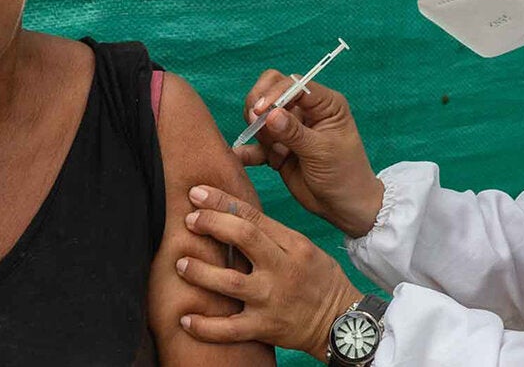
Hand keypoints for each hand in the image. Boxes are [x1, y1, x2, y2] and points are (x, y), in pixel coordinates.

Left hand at [176, 185, 361, 359]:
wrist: (342, 323)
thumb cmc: (319, 280)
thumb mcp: (304, 248)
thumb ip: (272, 235)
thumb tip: (231, 216)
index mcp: (293, 245)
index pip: (254, 216)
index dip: (222, 202)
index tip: (197, 193)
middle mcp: (282, 270)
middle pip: (244, 239)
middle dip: (212, 225)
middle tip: (189, 221)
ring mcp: (272, 300)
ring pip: (231, 283)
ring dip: (201, 272)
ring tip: (181, 264)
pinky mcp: (265, 328)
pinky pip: (230, 330)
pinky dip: (206, 326)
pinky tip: (185, 319)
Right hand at [238, 70, 384, 237]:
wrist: (343, 207)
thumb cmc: (344, 174)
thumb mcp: (321, 151)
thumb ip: (294, 132)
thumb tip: (270, 114)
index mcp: (324, 104)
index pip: (294, 85)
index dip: (274, 93)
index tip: (259, 111)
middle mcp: (305, 111)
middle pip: (271, 91)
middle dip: (260, 107)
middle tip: (256, 126)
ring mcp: (290, 129)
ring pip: (261, 117)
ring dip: (261, 134)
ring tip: (276, 156)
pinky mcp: (277, 147)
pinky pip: (256, 143)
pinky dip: (249, 150)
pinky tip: (241, 157)